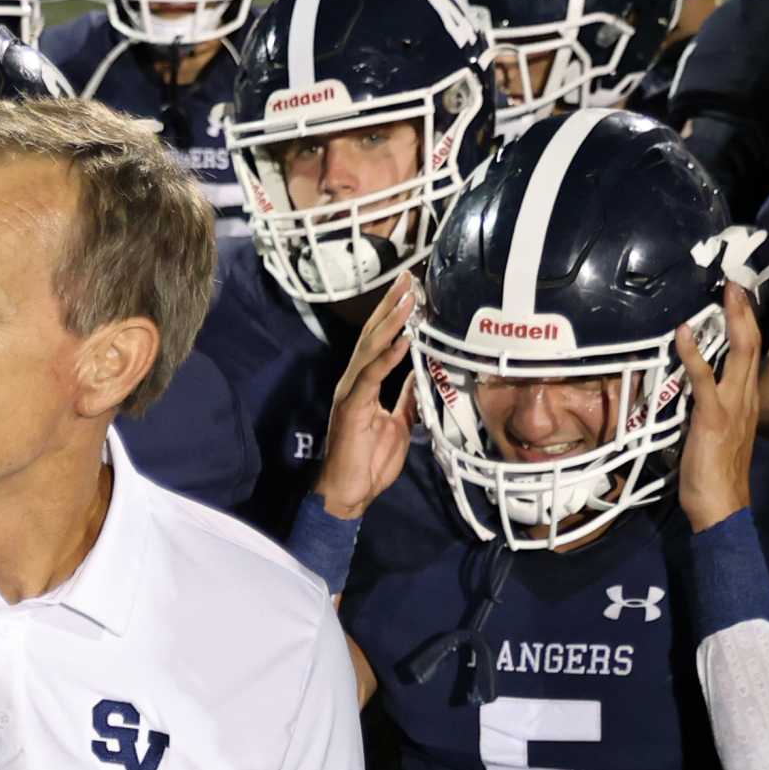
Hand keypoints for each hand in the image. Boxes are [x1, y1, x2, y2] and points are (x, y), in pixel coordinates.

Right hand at [314, 271, 415, 520]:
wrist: (350, 491)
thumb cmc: (369, 462)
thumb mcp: (398, 423)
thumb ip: (405, 397)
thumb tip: (419, 373)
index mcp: (364, 384)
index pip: (379, 341)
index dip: (394, 315)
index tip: (410, 290)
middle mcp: (353, 382)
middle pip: (372, 336)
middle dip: (390, 306)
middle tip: (408, 277)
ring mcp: (350, 393)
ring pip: (370, 349)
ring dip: (390, 323)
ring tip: (407, 299)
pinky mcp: (351, 407)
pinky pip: (371, 377)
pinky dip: (387, 357)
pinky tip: (402, 339)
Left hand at [677, 281, 762, 531]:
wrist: (721, 505)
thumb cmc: (712, 474)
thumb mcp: (712, 433)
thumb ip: (706, 410)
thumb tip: (690, 395)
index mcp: (747, 401)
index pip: (752, 356)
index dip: (748, 327)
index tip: (739, 302)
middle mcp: (746, 398)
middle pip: (753, 345)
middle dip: (745, 312)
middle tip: (735, 284)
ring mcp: (732, 405)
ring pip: (740, 353)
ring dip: (733, 320)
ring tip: (725, 294)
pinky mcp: (712, 415)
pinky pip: (703, 377)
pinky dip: (692, 353)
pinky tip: (683, 333)